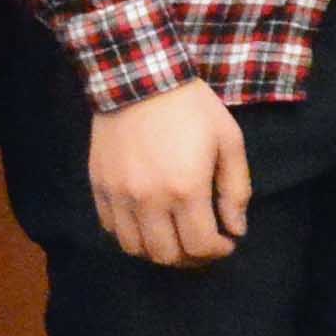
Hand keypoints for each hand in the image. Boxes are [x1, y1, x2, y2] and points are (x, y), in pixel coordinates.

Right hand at [88, 79, 250, 265]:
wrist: (139, 77)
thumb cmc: (192, 107)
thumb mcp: (229, 141)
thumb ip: (236, 190)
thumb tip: (236, 229)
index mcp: (185, 189)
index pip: (200, 246)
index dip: (217, 253)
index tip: (226, 242)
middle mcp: (148, 200)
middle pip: (165, 255)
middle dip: (190, 258)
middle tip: (203, 245)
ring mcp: (119, 195)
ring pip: (134, 248)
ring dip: (159, 251)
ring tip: (175, 237)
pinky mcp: (99, 187)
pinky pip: (110, 229)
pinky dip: (131, 235)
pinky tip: (148, 222)